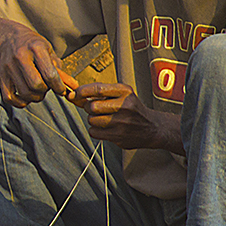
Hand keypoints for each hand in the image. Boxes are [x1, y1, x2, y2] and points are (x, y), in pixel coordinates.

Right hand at [0, 29, 77, 107]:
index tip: (61, 90)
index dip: (58, 87)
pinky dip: (20, 103)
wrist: (10, 38)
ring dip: (34, 97)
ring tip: (37, 91)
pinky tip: (25, 97)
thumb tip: (72, 87)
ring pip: (24, 93)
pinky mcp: (0, 75)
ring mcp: (8, 66)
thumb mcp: (48, 51)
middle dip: (45, 92)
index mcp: (36, 48)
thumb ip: (59, 69)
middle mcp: (20, 56)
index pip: (49, 74)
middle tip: (46, 88)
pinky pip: (9, 97)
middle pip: (36, 85)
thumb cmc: (33, 46)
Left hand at [66, 82, 180, 151]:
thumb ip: (99, 93)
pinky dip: (95, 130)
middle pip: (92, 106)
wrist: (152, 128)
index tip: (73, 94)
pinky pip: (94, 132)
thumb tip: (73, 95)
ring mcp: (122, 123)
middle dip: (88, 108)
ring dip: (93, 120)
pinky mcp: (119, 136)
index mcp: (125, 91)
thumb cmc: (132, 109)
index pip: (98, 89)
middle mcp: (125, 106)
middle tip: (95, 109)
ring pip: (91, 120)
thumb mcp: (122, 95)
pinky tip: (105, 128)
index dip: (81, 92)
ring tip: (103, 119)